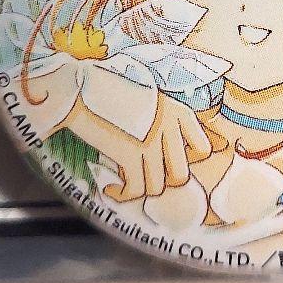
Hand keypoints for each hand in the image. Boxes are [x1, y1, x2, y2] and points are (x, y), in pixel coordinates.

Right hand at [97, 91, 220, 201]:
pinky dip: (122, 194)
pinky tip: (111, 188)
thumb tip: (162, 150)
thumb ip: (161, 120)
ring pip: (158, 186)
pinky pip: (135, 190)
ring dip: (140, 189)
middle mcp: (170, 127)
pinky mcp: (131, 154)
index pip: (203, 149)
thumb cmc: (108, 90)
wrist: (80, 87)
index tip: (168, 163)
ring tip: (125, 183)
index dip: (186, 162)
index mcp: (177, 111)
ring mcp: (152, 142)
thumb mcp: (147, 98)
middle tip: (145, 177)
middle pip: (181, 175)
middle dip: (162, 181)